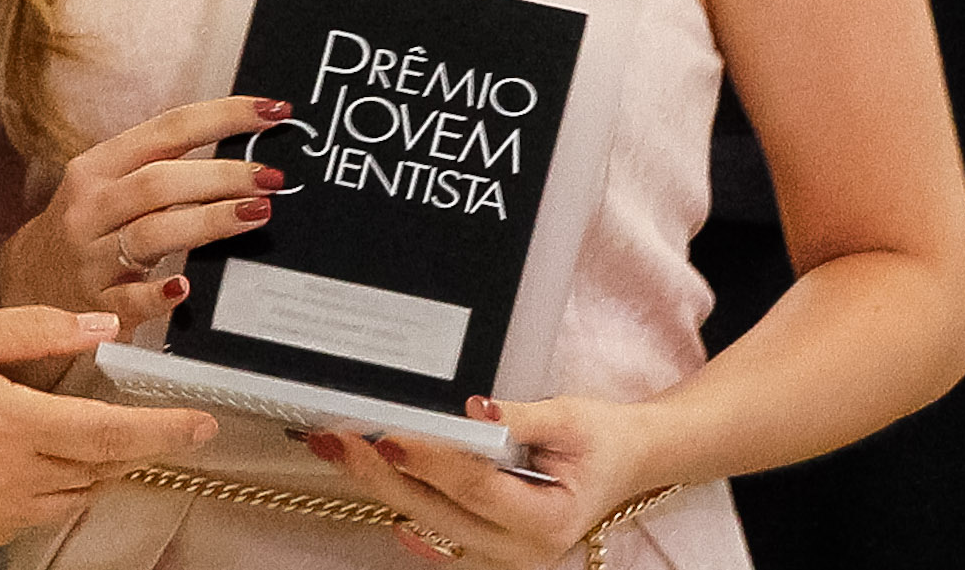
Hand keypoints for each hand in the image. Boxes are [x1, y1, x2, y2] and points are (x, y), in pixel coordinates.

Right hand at [0, 307, 216, 554]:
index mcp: (7, 425)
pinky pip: (25, 516)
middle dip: (130, 448)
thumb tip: (103, 326)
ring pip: (66, 498)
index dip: (164, 432)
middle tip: (146, 419)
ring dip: (87, 468)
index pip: (110, 436)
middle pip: (96, 472)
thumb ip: (33, 331)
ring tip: (78, 430)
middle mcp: (5, 482)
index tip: (204, 424)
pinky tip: (15, 456)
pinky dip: (41, 488)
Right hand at [11, 95, 291, 327]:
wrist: (27, 284)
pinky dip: (158, 294)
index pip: (167, 130)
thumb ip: (161, 168)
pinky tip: (186, 287)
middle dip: (221, 175)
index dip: (222, 117)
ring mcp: (89, 258)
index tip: (272, 112)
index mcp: (97, 166)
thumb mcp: (109, 187)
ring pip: (150, 233)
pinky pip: (129, 300)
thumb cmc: (91, 227)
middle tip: (271, 177)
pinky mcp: (94, 306)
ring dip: (208, 221)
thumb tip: (244, 153)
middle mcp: (90, 207)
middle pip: (159, 182)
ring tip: (257, 213)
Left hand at [309, 395, 660, 568]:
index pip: (475, 486)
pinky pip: (438, 535)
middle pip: (439, 511)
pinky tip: (372, 485)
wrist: (626, 462)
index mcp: (547, 521)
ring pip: (430, 522)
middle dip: (382, 475)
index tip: (386, 435)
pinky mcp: (488, 545)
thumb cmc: (601, 438)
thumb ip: (518, 417)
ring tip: (342, 453)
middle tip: (338, 441)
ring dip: (383, 488)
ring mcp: (503, 554)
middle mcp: (521, 550)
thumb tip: (474, 410)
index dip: (429, 459)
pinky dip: (404, 507)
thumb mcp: (568, 416)